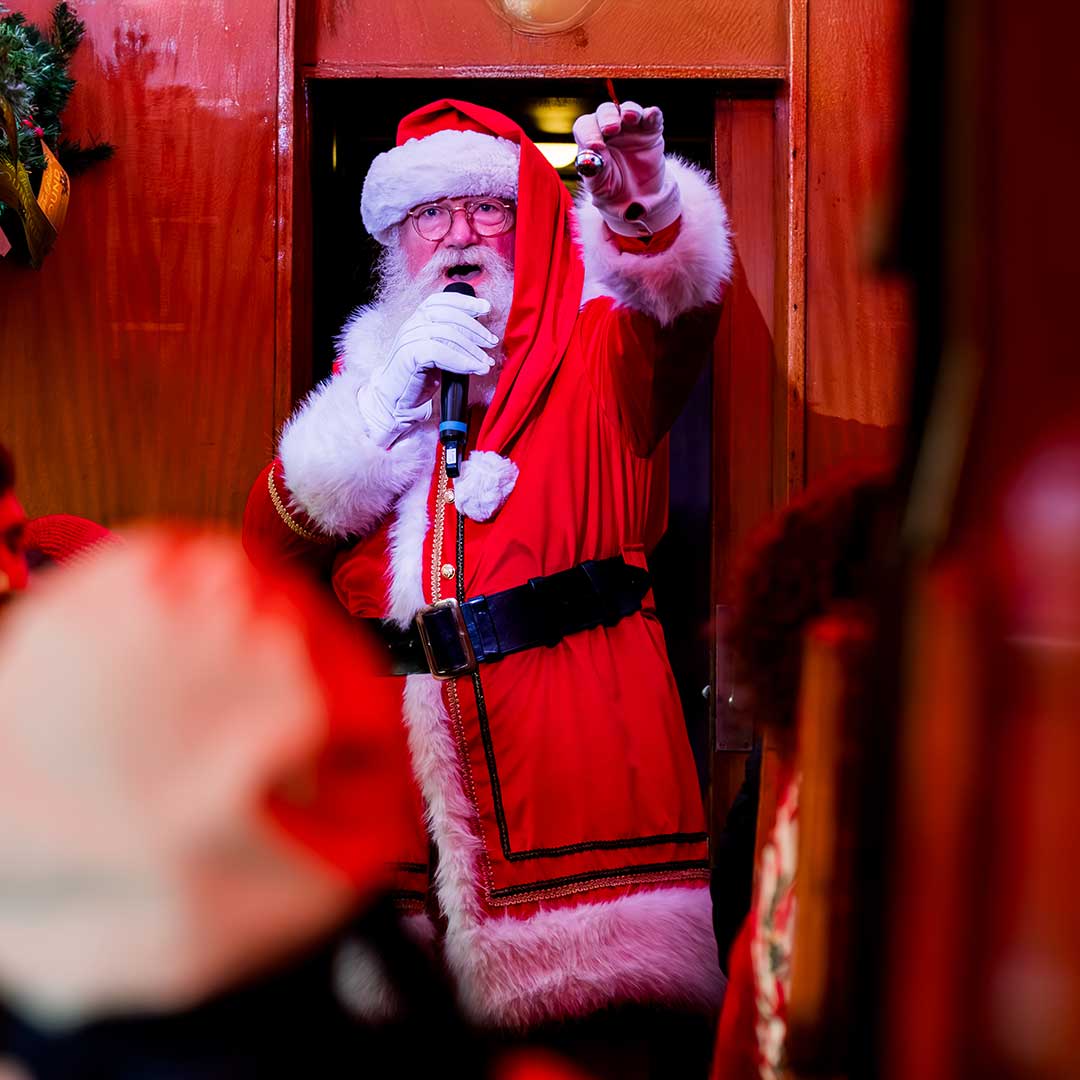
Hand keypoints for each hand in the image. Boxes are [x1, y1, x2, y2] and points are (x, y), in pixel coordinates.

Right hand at [357, 291, 497, 447]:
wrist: (395, 401)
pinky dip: (462, 361)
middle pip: (450, 316)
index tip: (486, 308)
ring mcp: (409, 337)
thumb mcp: (438, 353)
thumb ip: (452, 340)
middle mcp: (412, 324)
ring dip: (473, 349)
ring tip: (486, 362)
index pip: (443, 300)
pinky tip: (475, 369)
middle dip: (476, 329)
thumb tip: (481, 335)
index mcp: (418, 319)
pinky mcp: (410, 354)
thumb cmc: (417, 378)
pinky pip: (440, 352)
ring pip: (448, 333)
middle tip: (492, 343)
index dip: (466, 302)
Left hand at [572, 101, 680, 236]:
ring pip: (629, 108)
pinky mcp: (651, 130)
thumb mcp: (600, 185)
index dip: (588, 133)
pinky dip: (653, 114)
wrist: (637, 197)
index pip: (585, 127)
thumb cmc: (612, 188)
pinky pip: (652, 117)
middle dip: (608, 117)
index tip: (595, 146)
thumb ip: (594, 172)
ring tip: (630, 118)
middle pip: (605, 111)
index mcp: (592, 139)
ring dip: (630, 110)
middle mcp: (610, 128)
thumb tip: (591, 159)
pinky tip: (651, 115)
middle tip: (611, 129)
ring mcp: (632, 127)